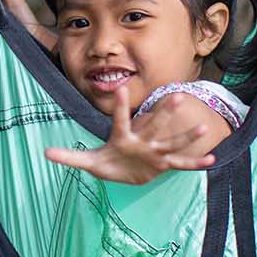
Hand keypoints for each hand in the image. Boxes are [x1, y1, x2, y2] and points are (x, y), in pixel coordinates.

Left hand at [45, 86, 224, 184]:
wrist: (125, 170)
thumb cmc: (108, 162)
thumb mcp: (88, 162)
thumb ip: (69, 157)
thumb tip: (45, 153)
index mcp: (122, 137)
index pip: (120, 119)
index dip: (120, 105)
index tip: (119, 85)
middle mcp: (141, 140)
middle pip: (153, 125)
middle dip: (164, 112)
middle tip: (176, 93)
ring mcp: (154, 152)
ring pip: (172, 142)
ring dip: (186, 136)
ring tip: (203, 126)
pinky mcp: (163, 164)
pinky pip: (181, 163)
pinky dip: (195, 163)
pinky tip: (212, 160)